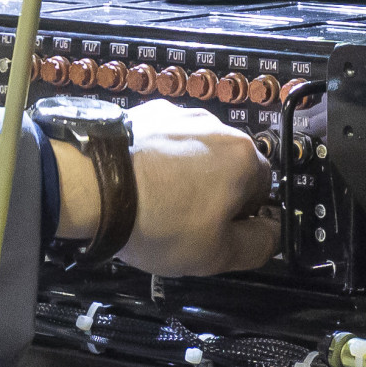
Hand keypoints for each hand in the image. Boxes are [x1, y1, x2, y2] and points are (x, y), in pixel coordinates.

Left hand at [118, 104, 280, 275]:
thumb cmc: (159, 221)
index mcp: (245, 158)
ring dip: (183, 173)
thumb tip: (274, 235)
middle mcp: (216, 125)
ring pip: (193, 151)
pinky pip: (159, 140)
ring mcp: (177, 114)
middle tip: (181, 221)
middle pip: (227, 166)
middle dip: (212, 192)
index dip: (242, 217)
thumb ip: (258, 246)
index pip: (263, 190)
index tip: (214, 232)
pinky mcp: (142, 112)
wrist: (91, 184)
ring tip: (152, 201)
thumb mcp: (217, 254)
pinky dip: (153, 158)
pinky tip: (134, 180)